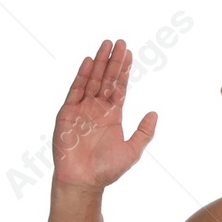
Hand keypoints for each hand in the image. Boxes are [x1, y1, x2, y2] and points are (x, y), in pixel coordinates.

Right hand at [51, 38, 157, 189]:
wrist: (83, 180)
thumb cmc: (107, 169)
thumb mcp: (132, 150)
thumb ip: (144, 132)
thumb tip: (155, 113)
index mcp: (112, 115)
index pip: (119, 87)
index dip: (124, 71)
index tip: (129, 53)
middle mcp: (97, 108)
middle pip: (107, 79)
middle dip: (113, 61)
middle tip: (120, 41)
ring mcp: (82, 109)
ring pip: (92, 79)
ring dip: (100, 62)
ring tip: (107, 44)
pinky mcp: (67, 112)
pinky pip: (76, 90)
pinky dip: (83, 75)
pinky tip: (90, 61)